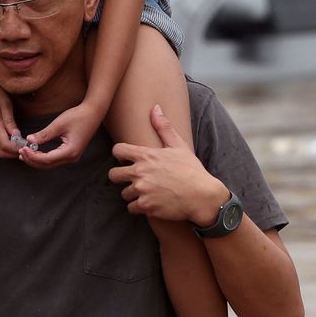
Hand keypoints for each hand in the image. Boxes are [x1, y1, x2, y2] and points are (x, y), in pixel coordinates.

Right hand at [0, 70, 22, 159]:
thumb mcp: (5, 102)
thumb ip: (10, 121)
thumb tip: (18, 137)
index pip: (6, 147)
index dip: (17, 149)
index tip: (28, 146)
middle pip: (0, 153)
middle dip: (14, 153)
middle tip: (26, 146)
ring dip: (7, 151)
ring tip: (19, 143)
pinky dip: (0, 147)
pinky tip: (8, 139)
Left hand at [20, 101, 104, 168]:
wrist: (93, 113)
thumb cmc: (78, 116)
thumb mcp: (59, 124)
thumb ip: (44, 134)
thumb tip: (29, 140)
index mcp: (70, 151)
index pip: (46, 159)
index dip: (33, 156)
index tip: (22, 148)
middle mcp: (71, 158)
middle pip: (47, 165)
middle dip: (32, 160)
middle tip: (20, 152)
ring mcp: (72, 157)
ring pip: (50, 164)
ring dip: (37, 159)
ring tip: (24, 153)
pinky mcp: (71, 153)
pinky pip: (54, 159)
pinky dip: (43, 157)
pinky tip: (35, 151)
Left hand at [107, 105, 228, 222]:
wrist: (202, 196)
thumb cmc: (191, 170)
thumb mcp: (179, 146)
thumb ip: (164, 127)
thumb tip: (155, 108)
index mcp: (146, 155)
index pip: (117, 150)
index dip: (119, 155)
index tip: (126, 159)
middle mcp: (140, 172)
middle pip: (113, 175)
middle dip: (120, 177)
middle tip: (132, 179)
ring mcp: (142, 190)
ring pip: (124, 194)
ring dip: (132, 194)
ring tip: (146, 192)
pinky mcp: (146, 206)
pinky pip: (132, 208)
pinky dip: (139, 207)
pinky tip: (150, 203)